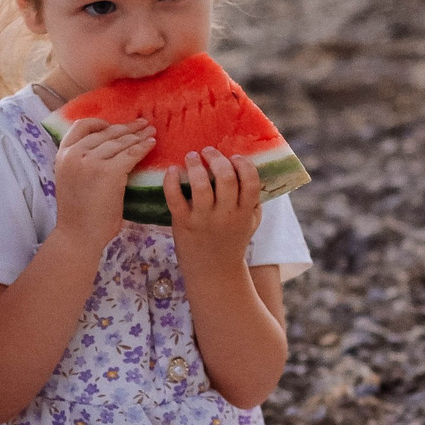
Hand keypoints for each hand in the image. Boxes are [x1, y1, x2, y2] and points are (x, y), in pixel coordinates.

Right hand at [52, 116, 153, 247]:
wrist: (78, 234)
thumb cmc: (78, 213)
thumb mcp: (71, 179)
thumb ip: (82, 161)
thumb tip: (103, 149)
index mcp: (63, 154)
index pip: (81, 126)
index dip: (100, 123)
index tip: (113, 125)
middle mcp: (75, 153)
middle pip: (106, 132)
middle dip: (127, 127)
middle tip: (143, 123)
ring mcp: (91, 161)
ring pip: (120, 142)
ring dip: (138, 135)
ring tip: (151, 132)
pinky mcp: (109, 171)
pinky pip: (131, 154)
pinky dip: (143, 148)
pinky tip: (152, 145)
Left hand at [163, 146, 261, 272]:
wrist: (214, 273)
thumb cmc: (232, 242)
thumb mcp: (250, 223)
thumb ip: (253, 200)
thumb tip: (250, 170)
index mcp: (245, 212)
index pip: (251, 181)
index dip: (244, 164)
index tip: (234, 157)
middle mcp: (226, 215)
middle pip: (226, 178)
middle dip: (217, 158)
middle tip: (208, 151)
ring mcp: (203, 220)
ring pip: (200, 186)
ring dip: (195, 165)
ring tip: (191, 156)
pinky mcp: (183, 224)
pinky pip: (175, 198)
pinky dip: (171, 181)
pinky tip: (172, 170)